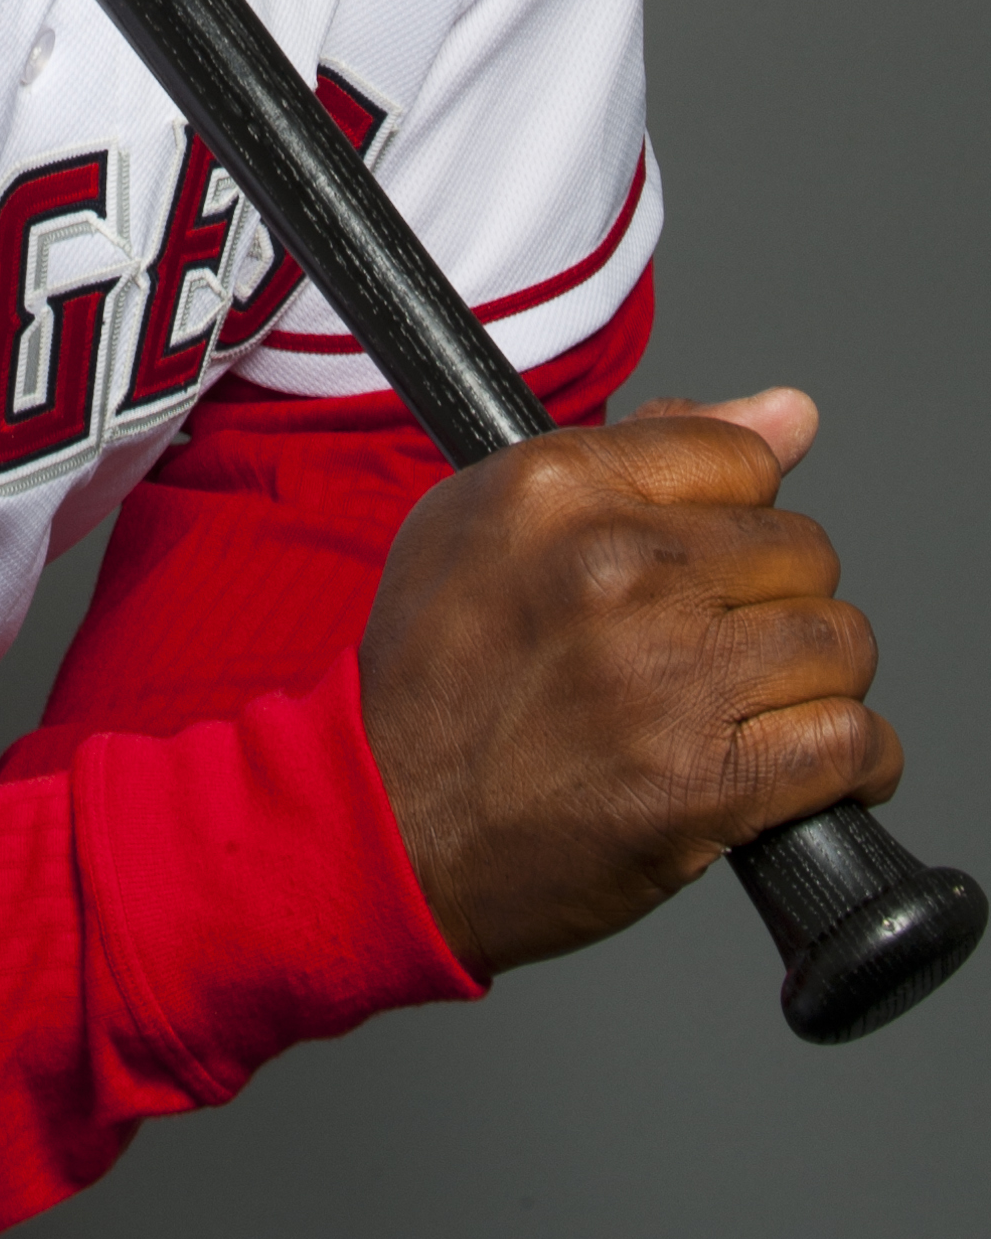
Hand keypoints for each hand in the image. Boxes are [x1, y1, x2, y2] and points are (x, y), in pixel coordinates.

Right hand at [358, 389, 901, 975]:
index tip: (713, 564)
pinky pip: (853, 742)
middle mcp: (617, 566)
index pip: (742, 456)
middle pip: (805, 549)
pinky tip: (804, 769)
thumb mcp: (489, 519)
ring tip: (758, 709)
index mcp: (558, 487)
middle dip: (777, 600)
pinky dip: (856, 764)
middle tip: (721, 648)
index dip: (736, 514)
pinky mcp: (705, 783)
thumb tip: (790, 414)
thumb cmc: (432, 675)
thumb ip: (642, 454)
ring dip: (815, 683)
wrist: (383, 824)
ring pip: (840, 642)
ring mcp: (666, 676)